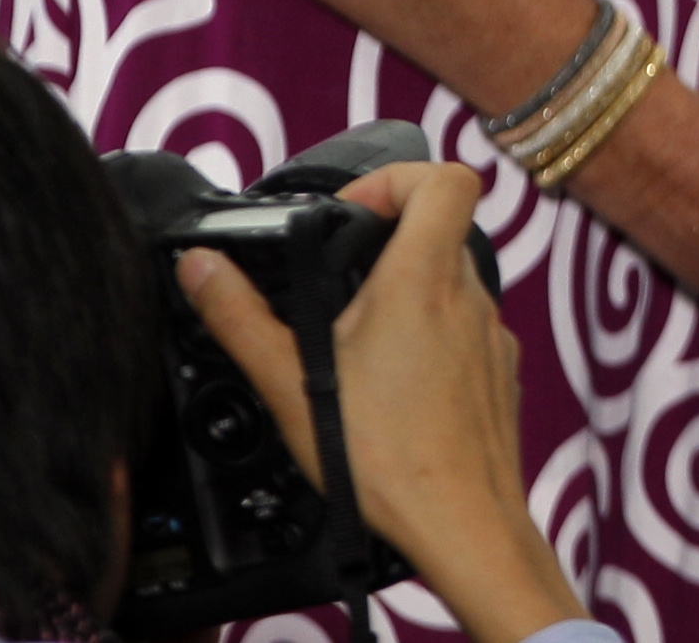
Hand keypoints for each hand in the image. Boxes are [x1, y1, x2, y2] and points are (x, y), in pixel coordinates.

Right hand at [180, 162, 589, 642]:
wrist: (461, 521)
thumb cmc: (383, 458)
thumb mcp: (289, 383)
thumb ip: (241, 317)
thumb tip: (201, 267)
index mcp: (424, 280)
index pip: (447, 178)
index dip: (398, 176)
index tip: (353, 210)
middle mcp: (468, 297)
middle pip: (443, 229)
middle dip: (388, 243)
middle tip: (339, 282)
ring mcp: (491, 335)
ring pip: (452, 284)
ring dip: (405, 295)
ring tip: (352, 344)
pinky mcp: (498, 372)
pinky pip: (464, 332)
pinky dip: (427, 341)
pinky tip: (388, 387)